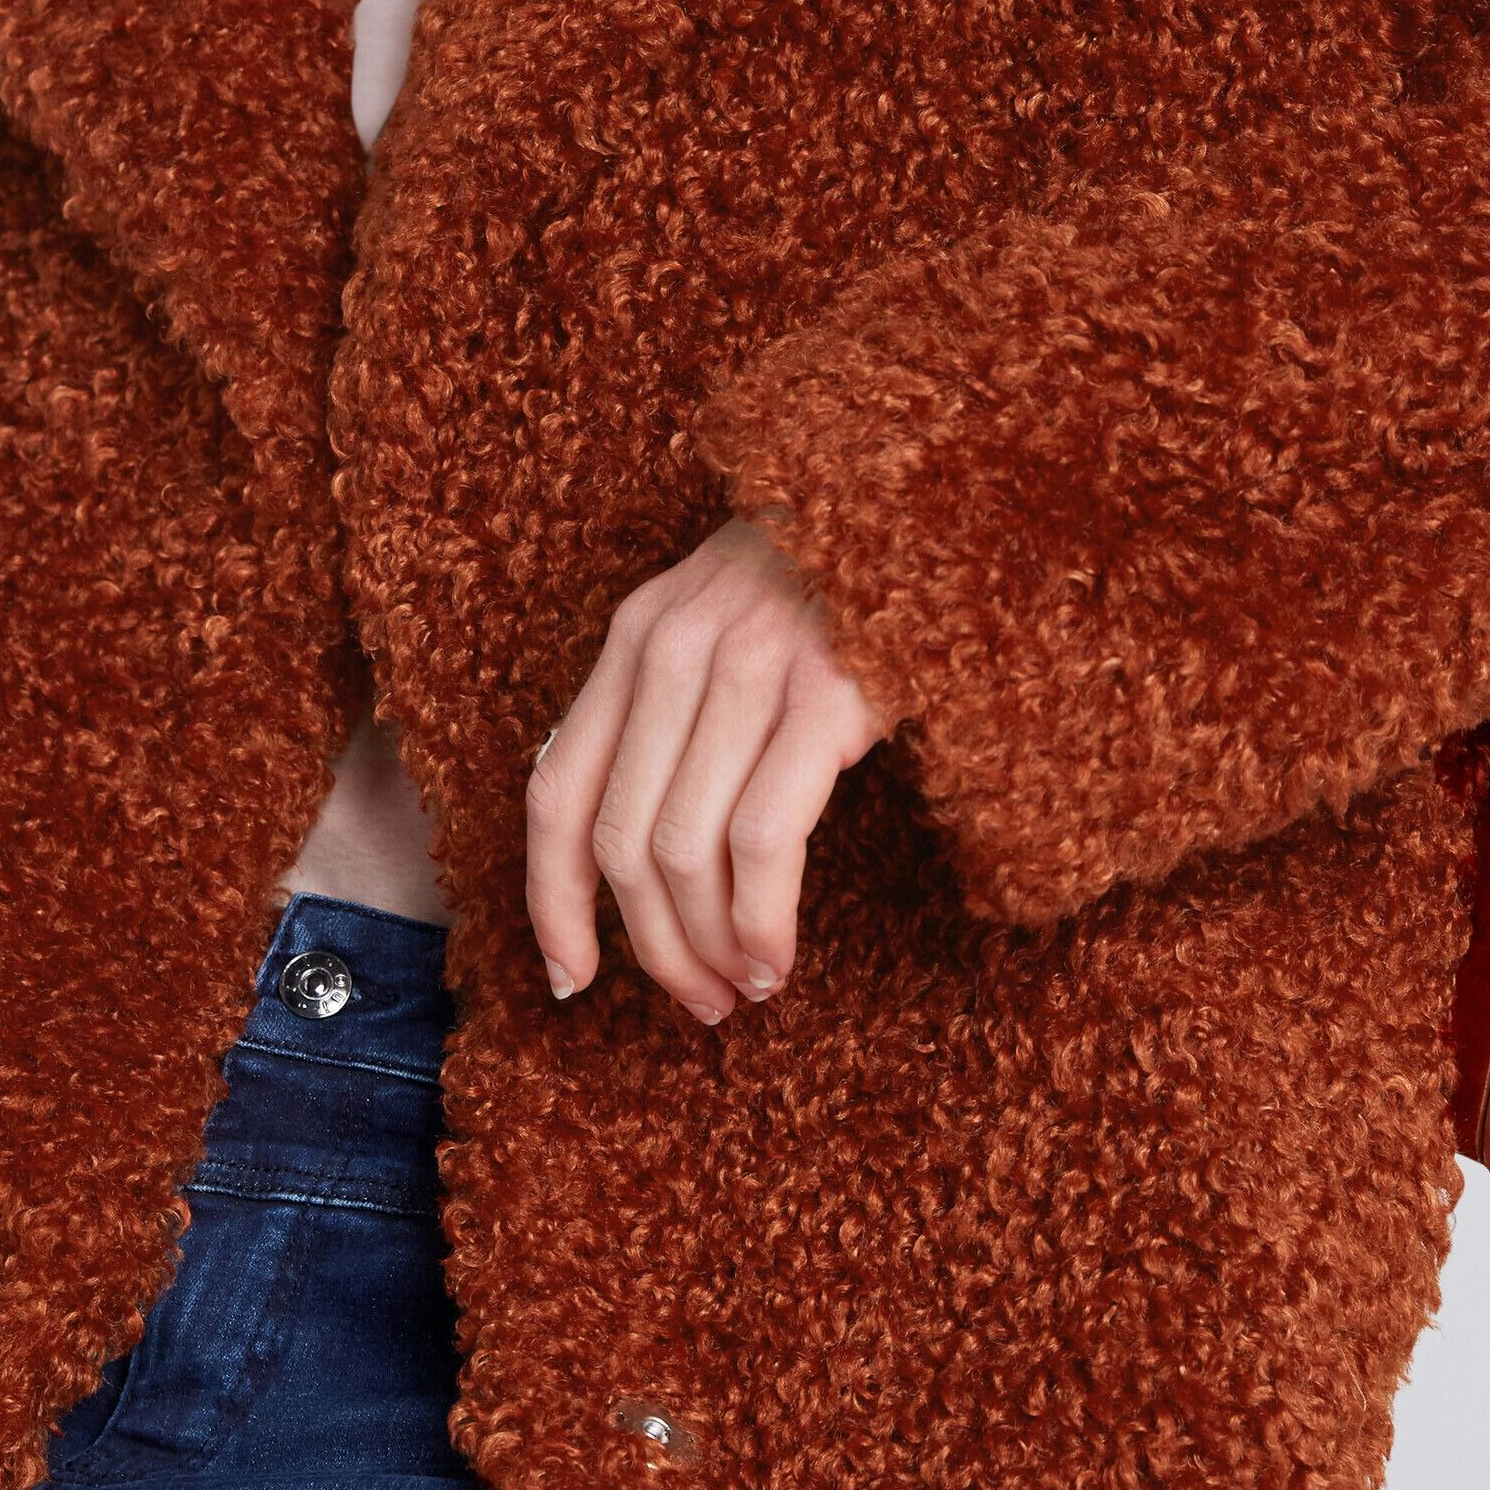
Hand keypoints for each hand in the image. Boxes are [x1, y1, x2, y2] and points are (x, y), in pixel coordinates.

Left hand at [527, 510, 886, 1022]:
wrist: (937, 488)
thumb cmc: (840, 578)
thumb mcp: (727, 620)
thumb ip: (676, 707)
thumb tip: (641, 852)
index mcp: (634, 638)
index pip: (555, 793)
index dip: (552, 903)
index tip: (571, 979)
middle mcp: (672, 651)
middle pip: (621, 843)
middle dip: (652, 946)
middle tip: (698, 1001)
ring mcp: (748, 670)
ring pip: (685, 853)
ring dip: (710, 946)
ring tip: (746, 986)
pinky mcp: (826, 696)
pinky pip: (763, 840)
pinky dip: (761, 919)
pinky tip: (777, 954)